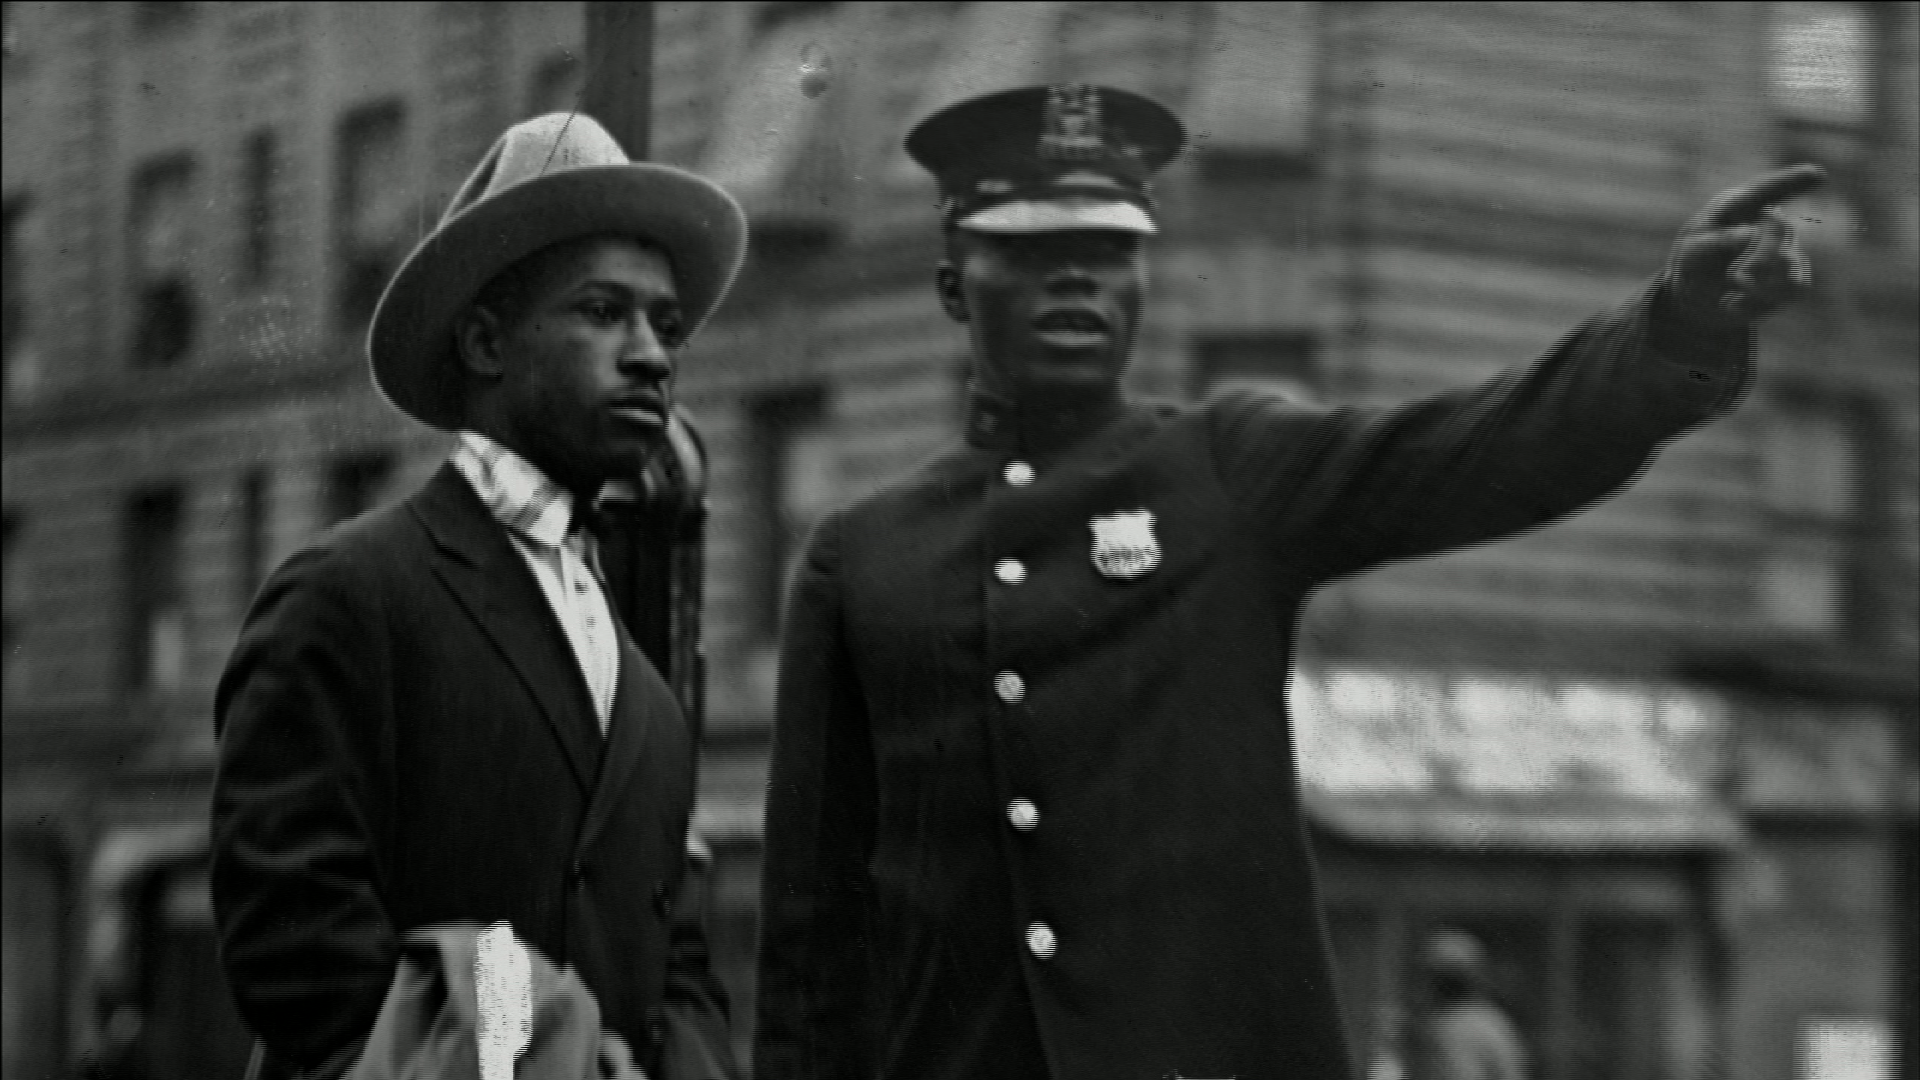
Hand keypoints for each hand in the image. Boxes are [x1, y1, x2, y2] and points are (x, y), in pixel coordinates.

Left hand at [1664, 164, 1824, 327]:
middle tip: (1735, 277)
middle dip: (1759, 257)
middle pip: (1780, 230)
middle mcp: (1766, 222)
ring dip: (1759, 285)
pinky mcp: (1792, 277)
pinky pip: (1793, 289)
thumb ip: (1716, 241)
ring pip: (1789, 264)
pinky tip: (1734, 305)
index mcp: (1738, 206)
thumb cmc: (1691, 265)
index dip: (1791, 182)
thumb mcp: (1691, 253)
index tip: (1817, 174)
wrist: (1697, 299)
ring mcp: (1784, 248)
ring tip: (1731, 295)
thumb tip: (1749, 232)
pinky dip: (1761, 303)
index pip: (1766, 190)